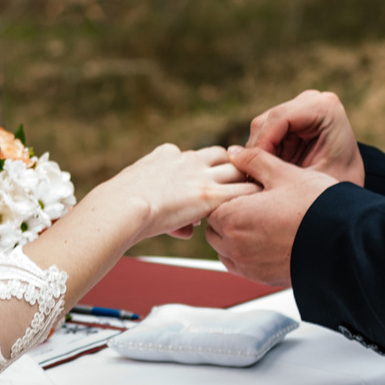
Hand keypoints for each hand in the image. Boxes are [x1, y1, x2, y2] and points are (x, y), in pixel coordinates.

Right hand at [95, 143, 261, 244]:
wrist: (120, 206)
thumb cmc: (120, 207)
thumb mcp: (140, 200)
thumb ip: (164, 209)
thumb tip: (186, 230)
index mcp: (167, 154)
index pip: (196, 155)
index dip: (205, 169)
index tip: (208, 183)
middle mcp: (187, 160)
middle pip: (223, 155)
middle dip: (232, 167)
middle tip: (241, 185)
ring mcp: (201, 176)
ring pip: (237, 168)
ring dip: (246, 179)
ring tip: (258, 193)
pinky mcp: (209, 194)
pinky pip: (243, 190)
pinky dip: (255, 196)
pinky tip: (264, 205)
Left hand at [206, 145, 344, 284]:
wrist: (346, 240)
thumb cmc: (317, 206)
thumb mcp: (284, 173)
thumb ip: (254, 161)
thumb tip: (235, 153)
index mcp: (233, 218)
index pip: (212, 204)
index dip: (228, 194)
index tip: (245, 189)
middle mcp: (235, 247)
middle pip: (216, 228)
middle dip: (230, 216)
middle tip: (255, 204)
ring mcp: (249, 266)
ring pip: (227, 250)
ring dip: (237, 237)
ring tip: (264, 222)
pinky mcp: (264, 279)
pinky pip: (243, 266)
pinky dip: (249, 254)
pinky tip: (269, 240)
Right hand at [245, 90, 365, 186]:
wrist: (351, 197)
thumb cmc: (337, 192)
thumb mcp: (308, 181)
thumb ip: (273, 167)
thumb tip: (231, 155)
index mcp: (324, 107)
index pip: (279, 119)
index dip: (261, 146)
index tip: (253, 174)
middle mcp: (312, 100)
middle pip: (266, 122)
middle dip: (257, 153)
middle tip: (252, 182)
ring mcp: (300, 108)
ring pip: (260, 129)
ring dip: (257, 155)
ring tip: (259, 182)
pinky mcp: (290, 119)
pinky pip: (263, 135)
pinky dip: (261, 156)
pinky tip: (263, 176)